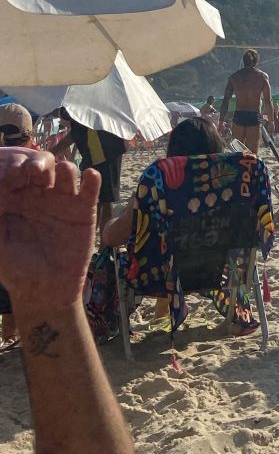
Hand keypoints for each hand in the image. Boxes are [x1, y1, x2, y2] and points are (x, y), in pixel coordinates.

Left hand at [0, 148, 100, 310]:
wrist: (46, 291)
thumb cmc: (15, 269)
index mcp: (16, 199)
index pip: (16, 175)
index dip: (14, 170)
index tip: (12, 174)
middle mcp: (40, 194)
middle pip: (42, 168)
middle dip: (39, 163)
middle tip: (35, 170)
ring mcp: (63, 200)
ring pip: (67, 173)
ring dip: (65, 168)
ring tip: (64, 171)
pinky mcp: (84, 210)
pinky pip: (89, 189)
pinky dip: (92, 179)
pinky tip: (90, 176)